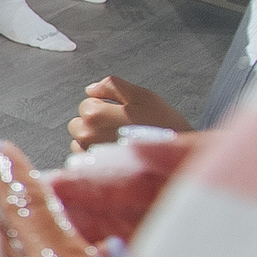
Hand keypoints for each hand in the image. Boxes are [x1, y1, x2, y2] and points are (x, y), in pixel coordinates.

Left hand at [67, 75, 191, 150]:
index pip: (86, 106)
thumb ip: (113, 87)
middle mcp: (89, 136)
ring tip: (119, 141)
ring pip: (79, 142)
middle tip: (119, 127)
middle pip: (78, 124)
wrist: (178, 156)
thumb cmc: (163, 124)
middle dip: (94, 123)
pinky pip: (84, 159)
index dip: (102, 105)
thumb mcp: (143, 96)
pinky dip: (95, 155)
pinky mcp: (96, 170)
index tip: (120, 112)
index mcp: (97, 115)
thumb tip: (90, 89)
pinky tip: (116, 153)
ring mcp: (91, 154)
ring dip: (94, 139)